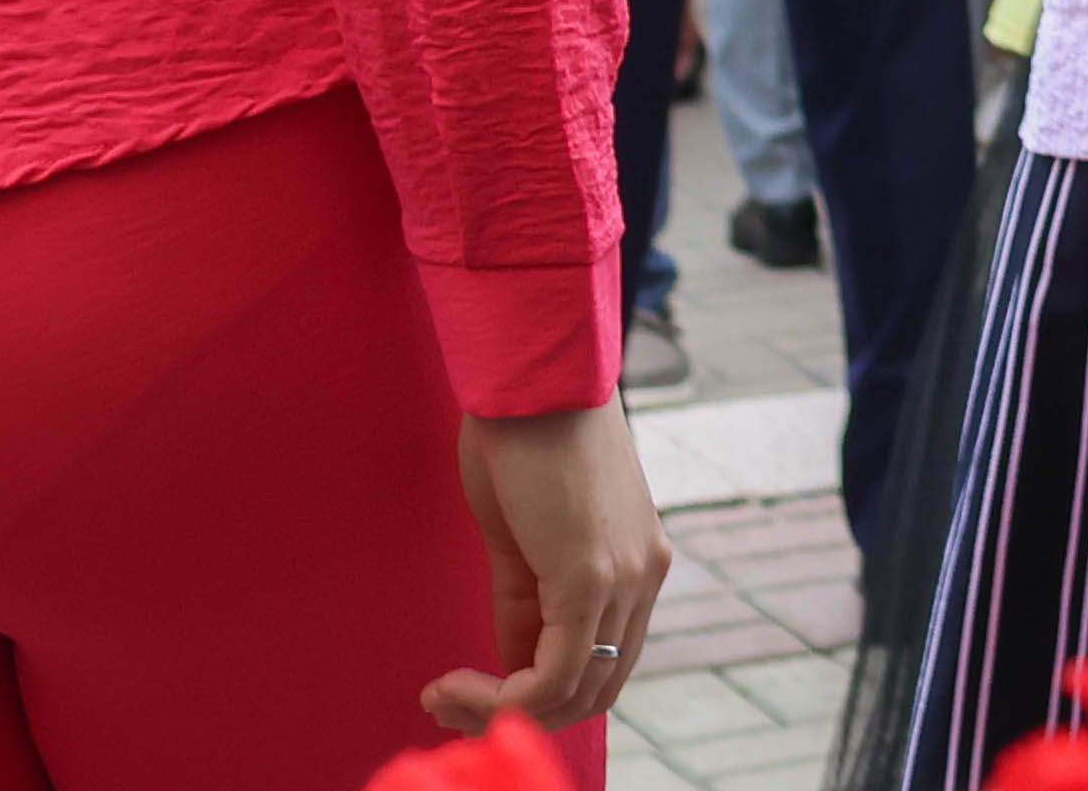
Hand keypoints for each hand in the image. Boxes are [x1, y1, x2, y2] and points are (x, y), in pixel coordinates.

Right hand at [430, 398, 667, 734]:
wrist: (531, 373)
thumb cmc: (523, 434)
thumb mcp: (522, 534)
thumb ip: (526, 597)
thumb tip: (512, 657)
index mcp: (637, 563)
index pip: (601, 663)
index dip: (538, 693)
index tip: (471, 687)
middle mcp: (644, 575)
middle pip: (594, 690)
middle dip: (518, 713)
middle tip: (449, 702)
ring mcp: (624, 577)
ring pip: (574, 693)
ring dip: (499, 711)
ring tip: (443, 696)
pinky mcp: (590, 576)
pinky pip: (554, 675)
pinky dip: (500, 699)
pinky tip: (453, 684)